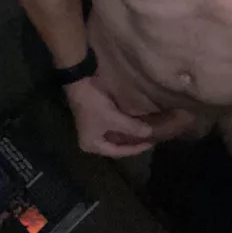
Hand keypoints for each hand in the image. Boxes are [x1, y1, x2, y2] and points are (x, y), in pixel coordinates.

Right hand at [65, 76, 195, 157]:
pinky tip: (138, 122)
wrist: (80, 80)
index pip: (118, 152)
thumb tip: (149, 132)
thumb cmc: (93, 104)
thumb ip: (132, 127)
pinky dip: (126, 124)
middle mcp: (92, 139)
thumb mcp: (113, 118)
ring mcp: (95, 127)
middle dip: (133, 141)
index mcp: (92, 145)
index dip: (135, 149)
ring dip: (131, 132)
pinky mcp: (99, 116)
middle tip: (150, 138)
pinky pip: (116, 124)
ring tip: (147, 131)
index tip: (150, 143)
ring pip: (117, 134)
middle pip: (117, 144)